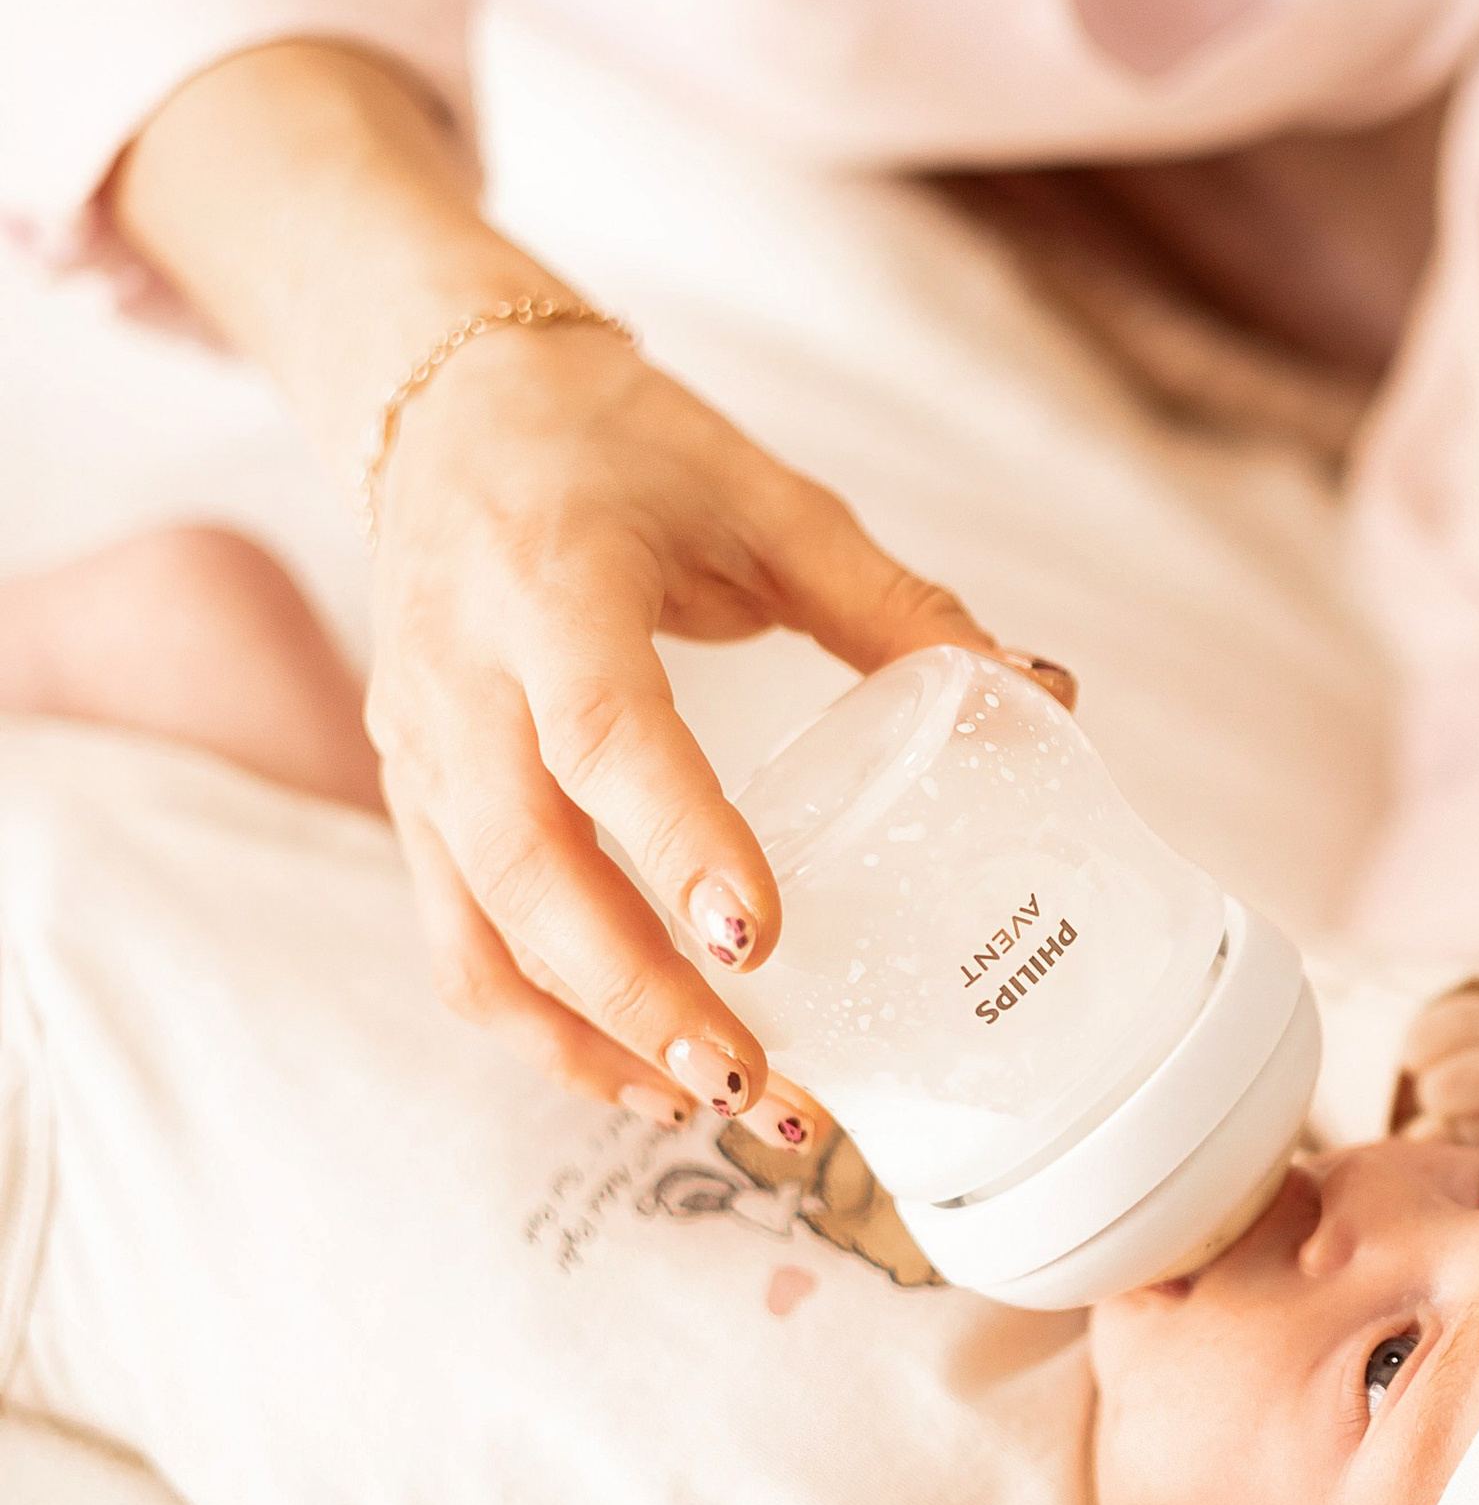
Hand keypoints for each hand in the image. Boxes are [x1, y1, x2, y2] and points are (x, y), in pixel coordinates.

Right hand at [112, 40, 1028, 1124]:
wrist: (443, 399)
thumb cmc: (619, 444)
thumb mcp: (766, 497)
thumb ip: (894, 603)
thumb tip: (1042, 695)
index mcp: (552, 587)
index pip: (604, 735)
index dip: (678, 842)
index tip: (761, 939)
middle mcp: (462, 681)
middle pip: (528, 871)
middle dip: (639, 997)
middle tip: (758, 1081)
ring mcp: (420, 748)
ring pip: (479, 933)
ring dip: (588, 1041)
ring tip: (713, 1105)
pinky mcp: (410, 793)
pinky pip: (456, 938)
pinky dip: (538, 1026)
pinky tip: (633, 1076)